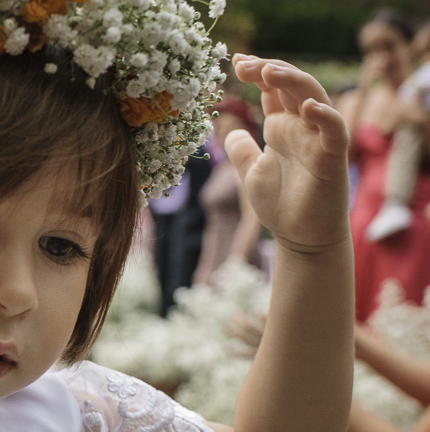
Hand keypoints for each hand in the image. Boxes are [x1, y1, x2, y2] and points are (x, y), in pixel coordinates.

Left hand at [224, 55, 349, 251]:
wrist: (299, 238)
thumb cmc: (280, 204)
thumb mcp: (251, 172)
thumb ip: (241, 151)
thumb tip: (230, 132)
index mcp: (282, 128)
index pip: (274, 90)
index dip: (258, 72)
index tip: (234, 61)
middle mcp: (302, 128)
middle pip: (292, 86)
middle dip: (269, 69)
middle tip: (244, 62)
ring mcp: (318, 140)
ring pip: (313, 98)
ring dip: (293, 82)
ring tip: (269, 72)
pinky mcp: (331, 159)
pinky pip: (334, 131)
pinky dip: (324, 116)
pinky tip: (306, 107)